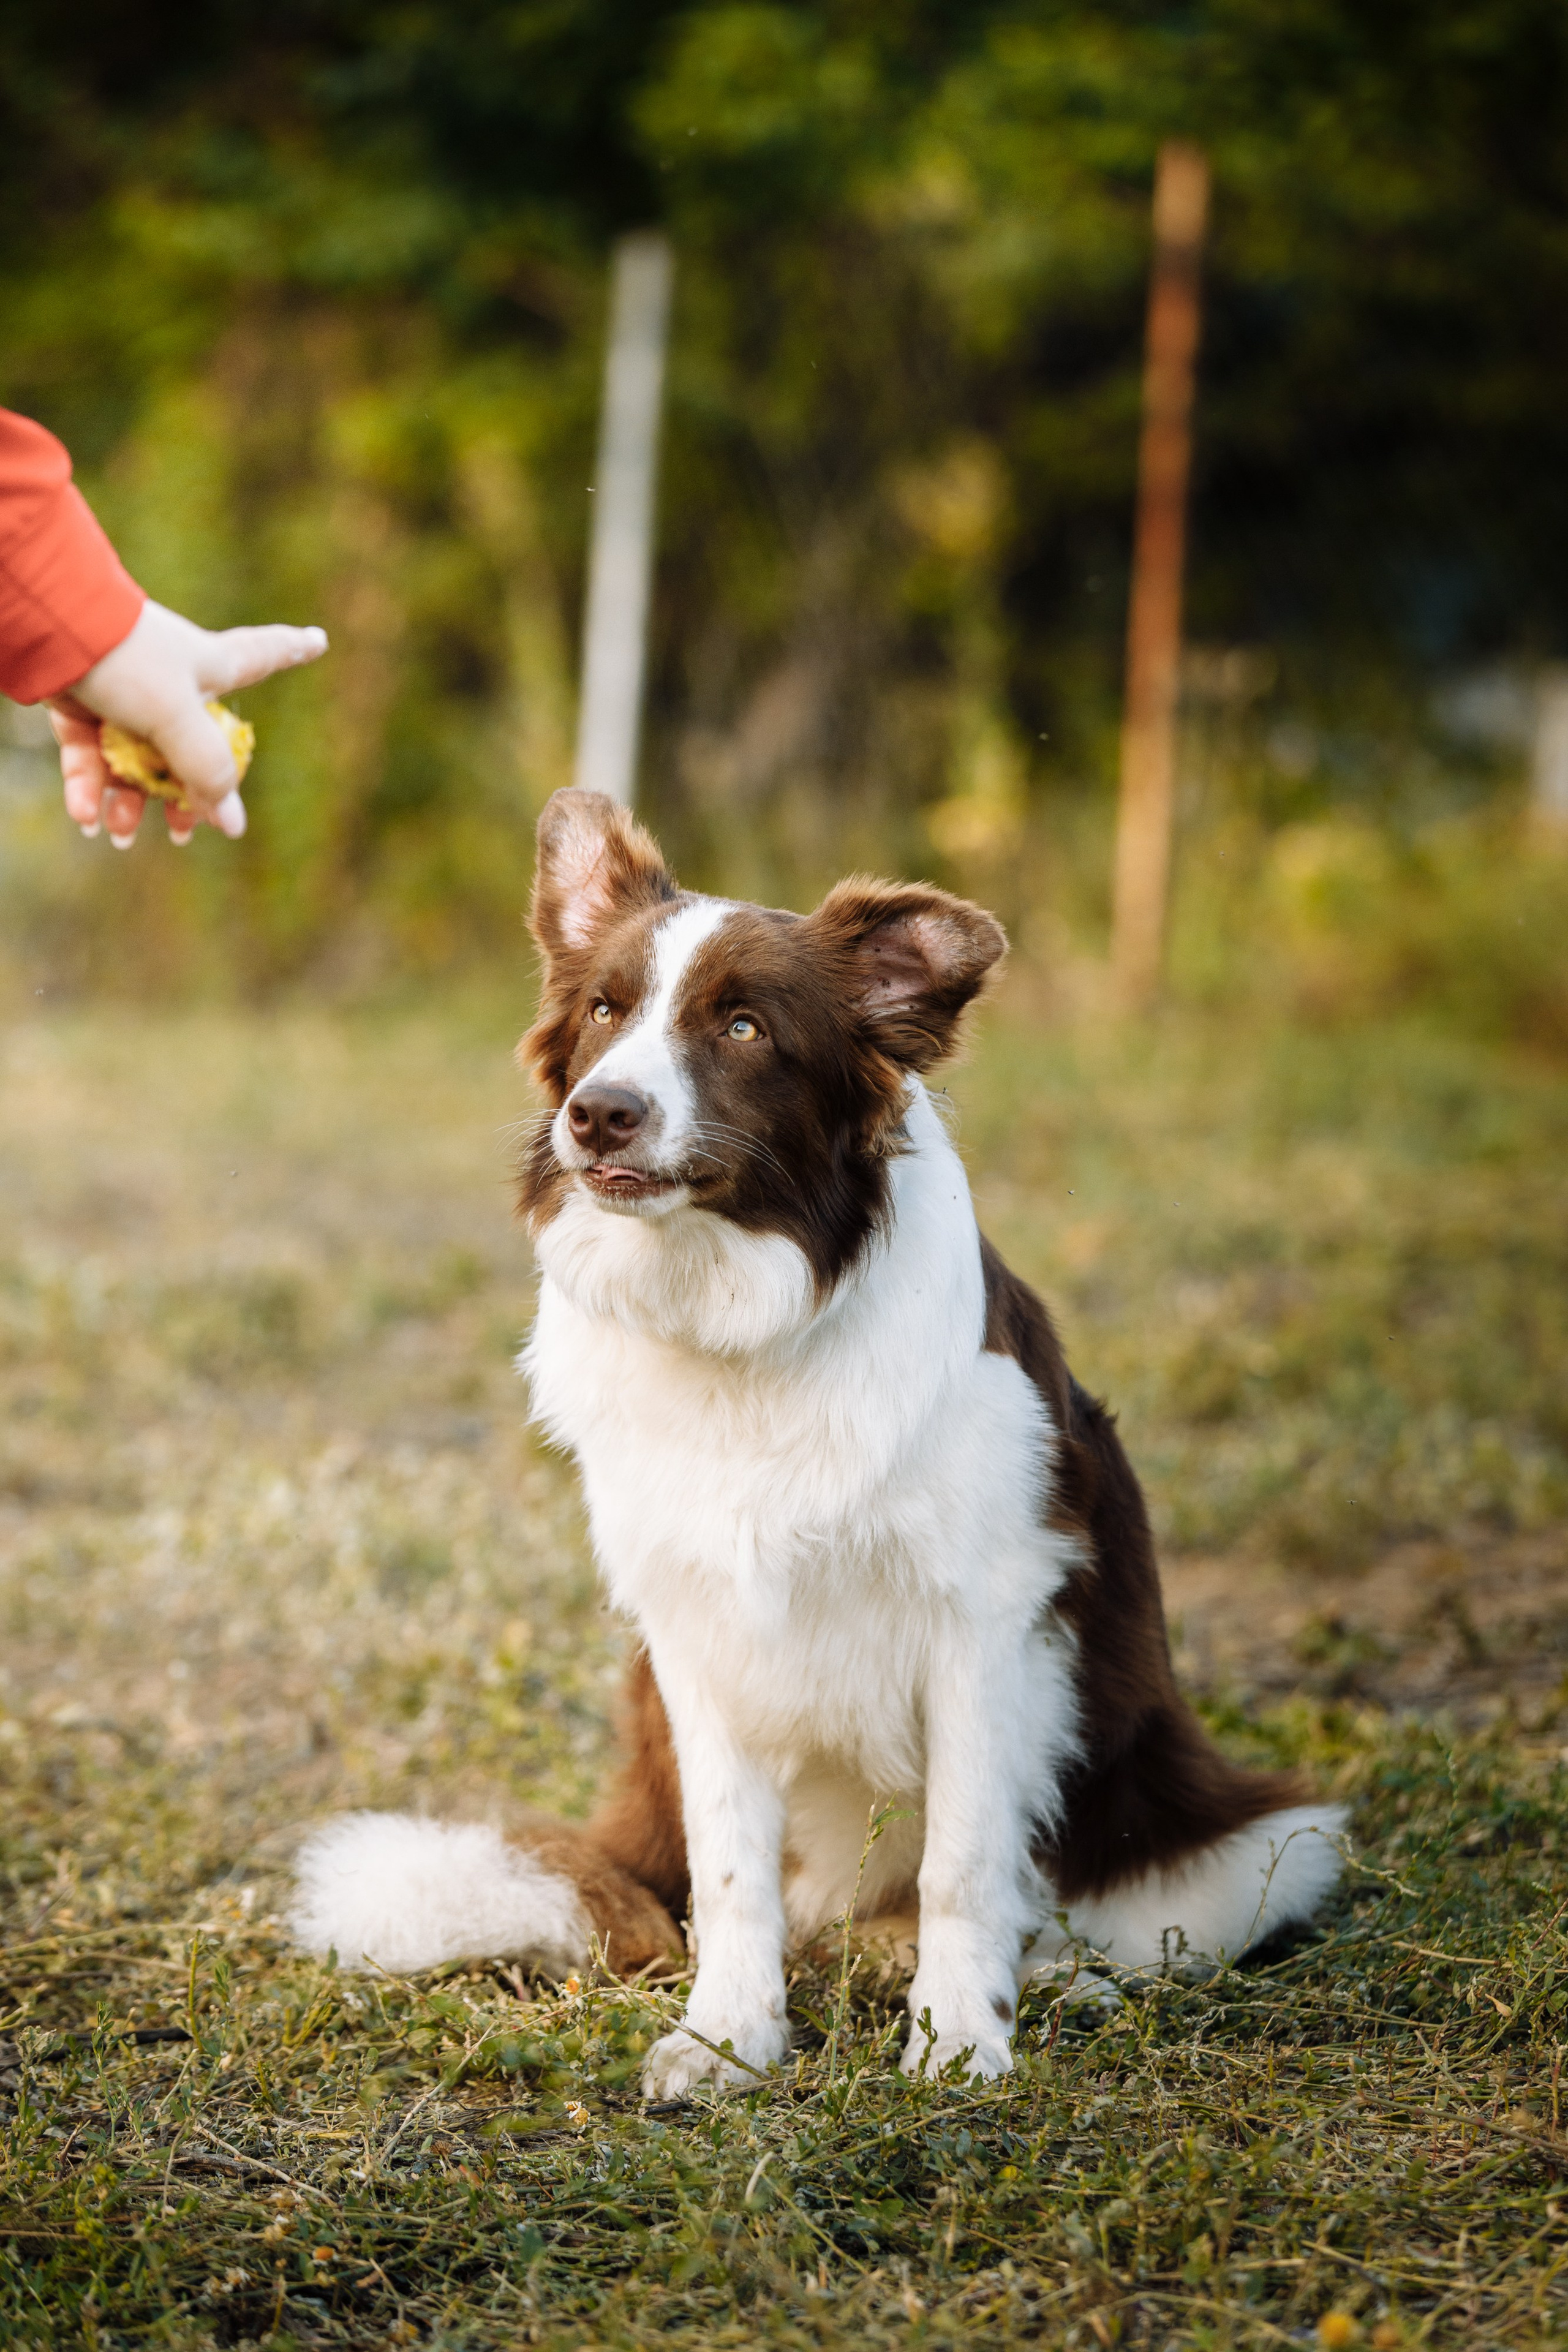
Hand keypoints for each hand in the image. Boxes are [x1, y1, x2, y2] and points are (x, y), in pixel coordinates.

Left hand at [50, 598, 327, 847]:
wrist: (47, 628)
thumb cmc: (126, 661)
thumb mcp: (177, 718)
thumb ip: (206, 771)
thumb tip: (231, 823)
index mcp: (209, 668)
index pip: (266, 654)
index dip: (293, 647)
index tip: (319, 638)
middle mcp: (171, 684)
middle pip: (190, 748)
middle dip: (183, 796)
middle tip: (181, 831)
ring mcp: (126, 696)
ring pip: (136, 762)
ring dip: (129, 804)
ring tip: (120, 834)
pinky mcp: (83, 706)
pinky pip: (91, 758)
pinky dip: (90, 790)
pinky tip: (89, 817)